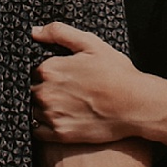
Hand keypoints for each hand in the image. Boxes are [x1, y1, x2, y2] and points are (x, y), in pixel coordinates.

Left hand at [30, 22, 166, 146]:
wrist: (136, 105)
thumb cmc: (117, 74)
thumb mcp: (91, 44)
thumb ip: (60, 32)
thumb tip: (35, 31)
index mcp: (50, 69)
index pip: (33, 70)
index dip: (46, 71)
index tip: (59, 75)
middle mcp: (46, 93)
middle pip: (31, 90)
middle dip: (43, 88)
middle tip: (65, 90)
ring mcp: (52, 115)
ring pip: (33, 110)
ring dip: (42, 107)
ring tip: (64, 104)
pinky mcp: (60, 134)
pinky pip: (38, 130)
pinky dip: (43, 125)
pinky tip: (60, 119)